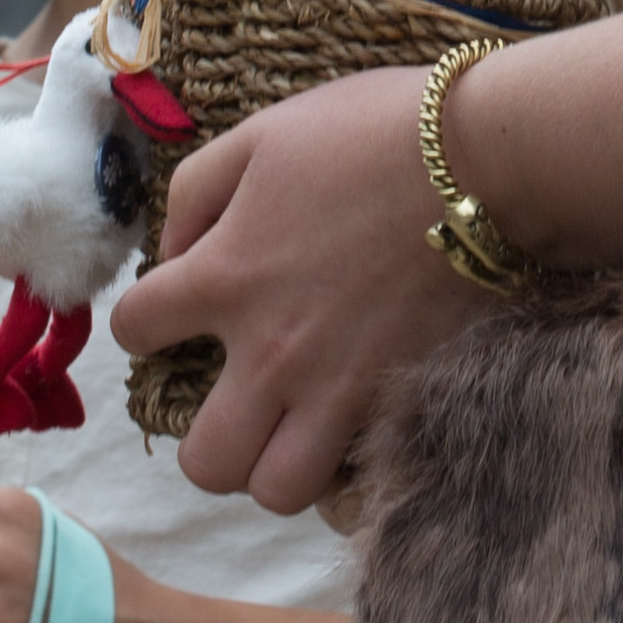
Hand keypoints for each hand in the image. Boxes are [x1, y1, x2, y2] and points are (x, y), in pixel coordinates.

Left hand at [149, 71, 474, 518]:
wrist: (488, 158)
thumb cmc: (372, 133)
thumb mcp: (263, 134)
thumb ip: (196, 193)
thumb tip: (173, 253)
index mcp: (225, 276)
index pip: (135, 330)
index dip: (144, 322)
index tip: (173, 314)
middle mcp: (272, 352)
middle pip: (205, 460)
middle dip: (206, 440)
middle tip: (235, 402)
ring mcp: (340, 387)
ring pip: (279, 490)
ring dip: (275, 466)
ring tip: (291, 429)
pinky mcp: (401, 398)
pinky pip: (359, 472)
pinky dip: (347, 462)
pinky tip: (350, 423)